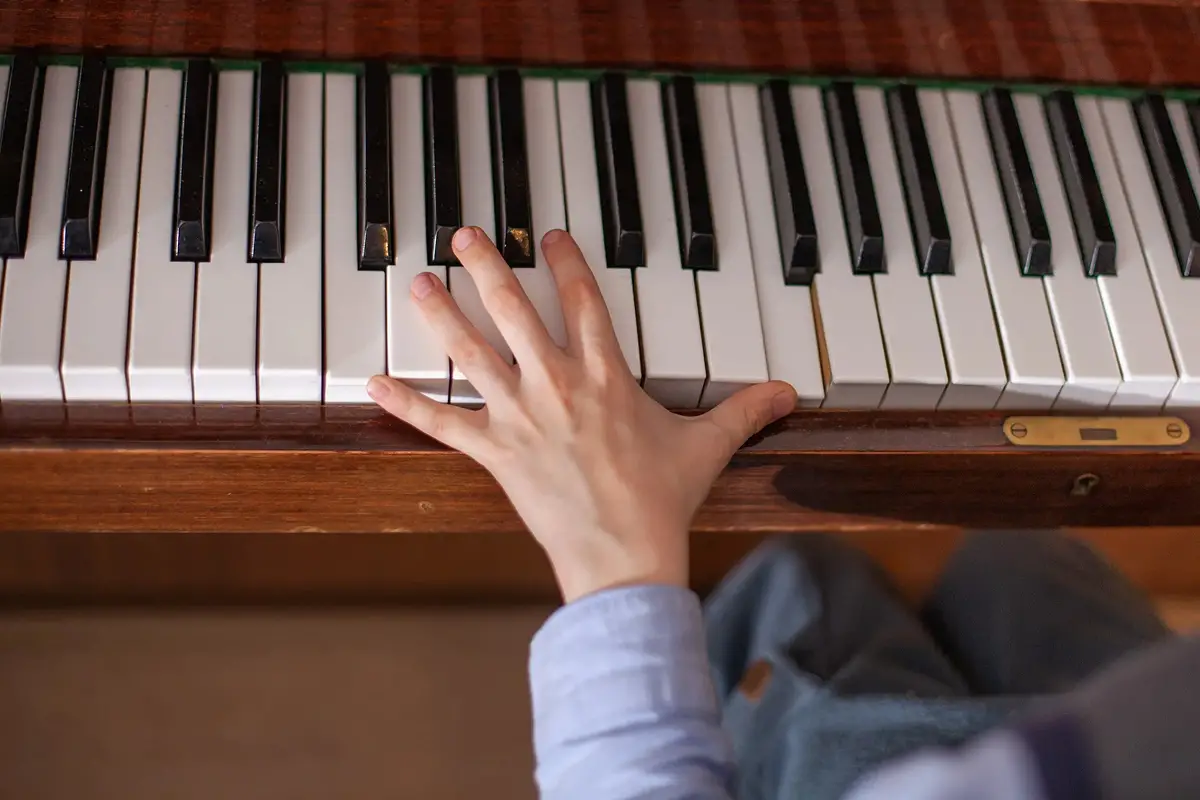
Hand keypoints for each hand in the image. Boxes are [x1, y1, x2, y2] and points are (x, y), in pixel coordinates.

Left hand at [367, 226, 796, 602]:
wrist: (624, 554)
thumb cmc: (661, 501)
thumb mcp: (707, 447)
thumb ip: (744, 412)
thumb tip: (787, 395)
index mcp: (606, 375)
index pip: (585, 302)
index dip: (567, 264)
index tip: (548, 237)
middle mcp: (558, 384)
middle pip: (516, 311)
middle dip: (489, 267)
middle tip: (466, 235)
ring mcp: (521, 416)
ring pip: (472, 353)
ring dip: (442, 316)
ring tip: (416, 283)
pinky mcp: (496, 453)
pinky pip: (444, 424)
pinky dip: (407, 405)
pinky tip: (372, 383)